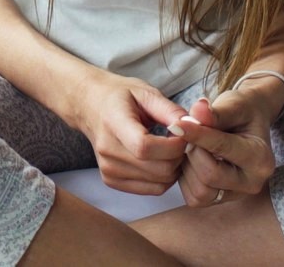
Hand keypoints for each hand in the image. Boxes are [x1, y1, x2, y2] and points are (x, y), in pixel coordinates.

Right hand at [67, 72, 190, 195]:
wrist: (89, 105)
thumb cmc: (119, 96)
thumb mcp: (145, 92)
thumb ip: (171, 110)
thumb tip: (194, 128)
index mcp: (113, 122)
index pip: (145, 147)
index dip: (173, 146)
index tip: (184, 134)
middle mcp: (107, 149)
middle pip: (158, 169)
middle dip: (179, 157)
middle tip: (179, 141)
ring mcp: (108, 169)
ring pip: (159, 183)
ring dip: (173, 169)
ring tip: (169, 149)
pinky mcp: (111, 180)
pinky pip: (151, 190)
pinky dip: (163, 178)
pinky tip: (160, 160)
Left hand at [170, 90, 278, 207]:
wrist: (247, 124)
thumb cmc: (241, 112)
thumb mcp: (233, 105)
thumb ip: (216, 112)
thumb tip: (197, 111)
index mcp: (260, 158)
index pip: (222, 149)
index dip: (197, 135)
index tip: (176, 124)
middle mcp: (252, 182)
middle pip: (209, 175)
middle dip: (192, 153)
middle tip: (188, 134)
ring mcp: (237, 195)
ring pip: (200, 191)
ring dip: (188, 167)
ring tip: (192, 146)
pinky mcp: (221, 201)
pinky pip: (194, 198)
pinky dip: (186, 179)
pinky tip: (191, 160)